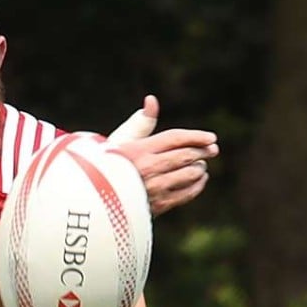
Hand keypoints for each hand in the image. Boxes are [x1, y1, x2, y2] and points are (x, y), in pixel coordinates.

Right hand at [108, 95, 218, 216]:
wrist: (94, 200)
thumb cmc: (105, 166)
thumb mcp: (120, 142)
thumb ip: (140, 123)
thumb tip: (152, 100)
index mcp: (138, 149)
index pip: (174, 138)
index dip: (196, 136)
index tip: (211, 137)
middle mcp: (147, 168)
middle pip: (185, 155)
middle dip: (203, 151)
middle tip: (212, 149)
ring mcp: (153, 188)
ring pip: (189, 174)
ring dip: (199, 168)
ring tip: (200, 164)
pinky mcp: (157, 206)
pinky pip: (186, 194)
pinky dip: (197, 186)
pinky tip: (199, 180)